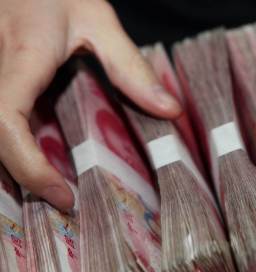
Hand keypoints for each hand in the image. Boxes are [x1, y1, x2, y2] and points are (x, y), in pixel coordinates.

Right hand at [0, 0, 180, 209]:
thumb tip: (170, 110)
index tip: (62, 194)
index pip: (6, 123)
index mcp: (20, 58)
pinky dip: (13, 146)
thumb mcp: (97, 18)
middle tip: (63, 200)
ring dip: (14, 164)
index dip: (28, 167)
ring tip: (52, 185)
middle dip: (23, 177)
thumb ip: (129, 65)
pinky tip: (39, 159)